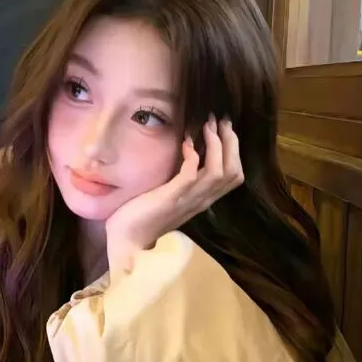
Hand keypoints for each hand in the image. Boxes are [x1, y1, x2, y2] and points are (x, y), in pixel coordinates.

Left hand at [106, 114, 242, 275]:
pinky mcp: (172, 198)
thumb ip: (182, 182)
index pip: (234, 175)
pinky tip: (186, 143)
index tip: (223, 128)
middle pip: (233, 170)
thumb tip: (188, 156)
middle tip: (220, 120)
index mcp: (203, 200)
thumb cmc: (143, 217)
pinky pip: (192, 173)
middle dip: (230, 142)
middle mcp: (201, 201)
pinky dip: (193, 155)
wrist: (127, 241)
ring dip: (216, 144)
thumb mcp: (170, 196)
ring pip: (220, 171)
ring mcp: (188, 200)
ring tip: (208, 125)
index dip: (233, 149)